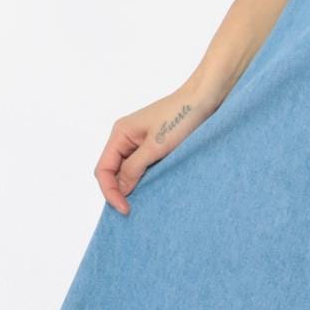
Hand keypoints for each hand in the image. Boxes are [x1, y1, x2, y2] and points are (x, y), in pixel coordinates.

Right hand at [95, 71, 225, 213]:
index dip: (110, 192)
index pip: (103, 169)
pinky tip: (154, 189)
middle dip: (119, 191)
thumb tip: (120, 190)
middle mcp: (126, 137)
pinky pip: (143, 166)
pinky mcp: (156, 145)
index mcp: (120, 133)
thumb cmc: (182, 116)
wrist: (206, 98)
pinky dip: (146, 179)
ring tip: (143, 203)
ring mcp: (141, 141)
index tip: (125, 209)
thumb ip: (134, 168)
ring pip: (128, 170)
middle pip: (113, 171)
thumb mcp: (156, 146)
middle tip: (132, 210)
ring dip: (133, 186)